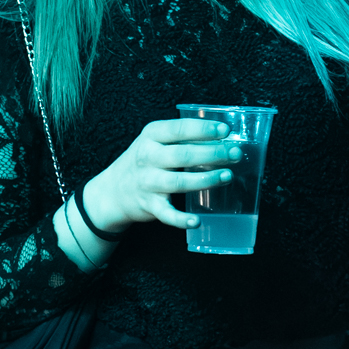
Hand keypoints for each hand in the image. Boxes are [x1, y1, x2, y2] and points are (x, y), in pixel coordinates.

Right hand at [82, 119, 241, 234]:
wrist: (113, 191)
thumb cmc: (144, 161)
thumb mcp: (154, 141)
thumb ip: (181, 137)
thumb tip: (222, 136)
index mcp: (151, 136)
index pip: (179, 128)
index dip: (203, 129)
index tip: (225, 130)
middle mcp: (147, 157)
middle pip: (183, 155)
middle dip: (212, 154)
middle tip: (235, 153)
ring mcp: (148, 182)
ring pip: (179, 182)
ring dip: (206, 180)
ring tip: (227, 176)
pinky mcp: (149, 206)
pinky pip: (167, 214)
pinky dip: (181, 219)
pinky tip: (197, 221)